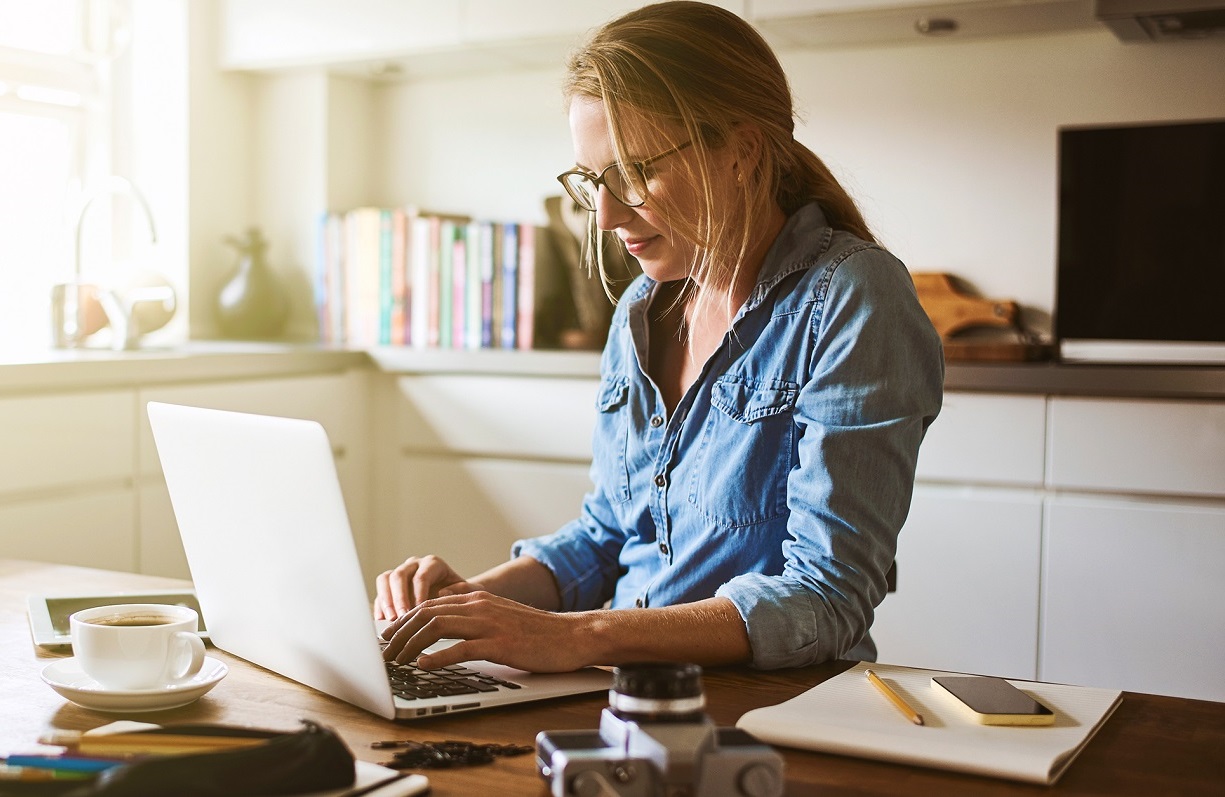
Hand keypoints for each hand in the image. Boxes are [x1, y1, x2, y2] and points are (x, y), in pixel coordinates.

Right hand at [373, 555, 482, 620]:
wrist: (456, 596)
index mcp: (433, 564)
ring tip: (390, 619)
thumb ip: (463, 590)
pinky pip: (380, 593)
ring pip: (385, 579)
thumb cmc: (463, 594)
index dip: (418, 593)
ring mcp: (401, 575)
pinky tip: (383, 622)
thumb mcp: (471, 592)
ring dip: (385, 600)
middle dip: (398, 597)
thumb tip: (443, 592)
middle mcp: (415, 565)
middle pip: (399, 575)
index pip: (421, 576)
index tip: (418, 610)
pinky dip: (380, 606)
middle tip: (400, 617)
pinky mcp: (391, 587)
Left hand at [380, 591, 587, 672]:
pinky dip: (438, 657)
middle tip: (384, 652)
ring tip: (396, 661)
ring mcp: (489, 624)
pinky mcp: (500, 644)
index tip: (388, 636)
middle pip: (426, 614)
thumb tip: (444, 611)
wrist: (572, 635)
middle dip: (399, 633)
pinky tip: (424, 666)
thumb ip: (473, 611)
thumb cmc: (537, 631)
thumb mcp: (500, 613)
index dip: (404, 620)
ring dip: (410, 644)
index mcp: (477, 599)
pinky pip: (461, 648)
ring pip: (437, 627)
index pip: (429, 605)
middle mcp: (479, 606)